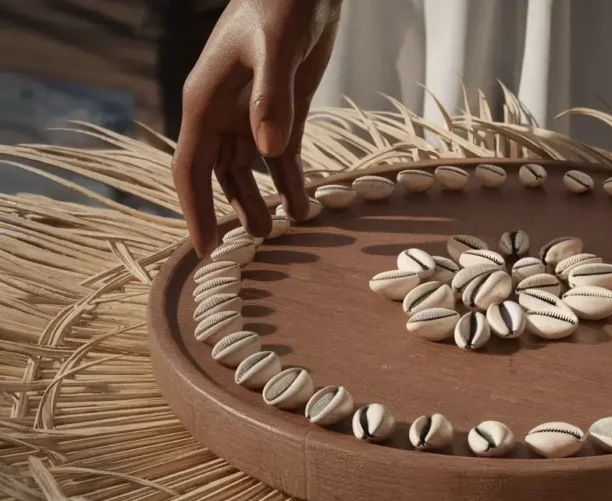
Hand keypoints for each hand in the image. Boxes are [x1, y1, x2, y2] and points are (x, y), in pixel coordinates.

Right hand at [172, 0, 340, 256]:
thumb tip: (268, 150)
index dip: (195, 209)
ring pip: (249, 168)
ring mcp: (253, 111)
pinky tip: (304, 206)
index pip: (191, 167)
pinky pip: (282, 155)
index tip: (205, 248)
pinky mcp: (284, 108)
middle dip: (230, 211)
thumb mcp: (276, 47)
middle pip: (218, 175)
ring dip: (261, 199)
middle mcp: (223, 111)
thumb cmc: (281, 4)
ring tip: (279, 233)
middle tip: (251, 250)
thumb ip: (272, 97)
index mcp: (205, 100)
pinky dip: (290, 181)